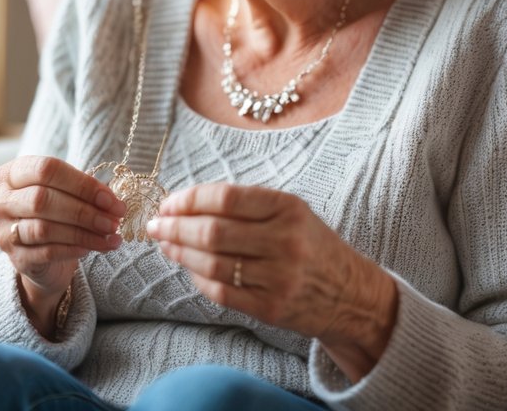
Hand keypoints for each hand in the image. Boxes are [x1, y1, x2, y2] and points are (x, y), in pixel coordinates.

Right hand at [0, 156, 126, 334]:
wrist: (42, 256)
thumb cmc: (56, 214)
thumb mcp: (66, 194)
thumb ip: (85, 191)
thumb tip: (112, 202)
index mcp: (11, 174)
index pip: (46, 169)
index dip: (81, 183)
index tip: (110, 198)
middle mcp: (1, 201)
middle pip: (42, 199)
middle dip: (84, 210)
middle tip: (114, 220)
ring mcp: (4, 231)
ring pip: (44, 228)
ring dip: (84, 232)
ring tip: (110, 235)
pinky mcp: (15, 258)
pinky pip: (47, 252)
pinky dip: (74, 248)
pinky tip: (94, 247)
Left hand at [146, 183, 398, 381]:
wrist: (351, 294)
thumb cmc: (312, 246)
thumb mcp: (292, 213)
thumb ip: (246, 206)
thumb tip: (186, 205)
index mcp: (288, 208)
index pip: (225, 198)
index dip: (188, 200)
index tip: (168, 203)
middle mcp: (285, 241)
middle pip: (212, 232)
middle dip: (175, 227)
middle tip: (155, 225)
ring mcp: (278, 278)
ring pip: (211, 263)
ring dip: (179, 253)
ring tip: (165, 245)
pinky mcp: (271, 308)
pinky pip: (221, 292)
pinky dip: (197, 279)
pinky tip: (188, 268)